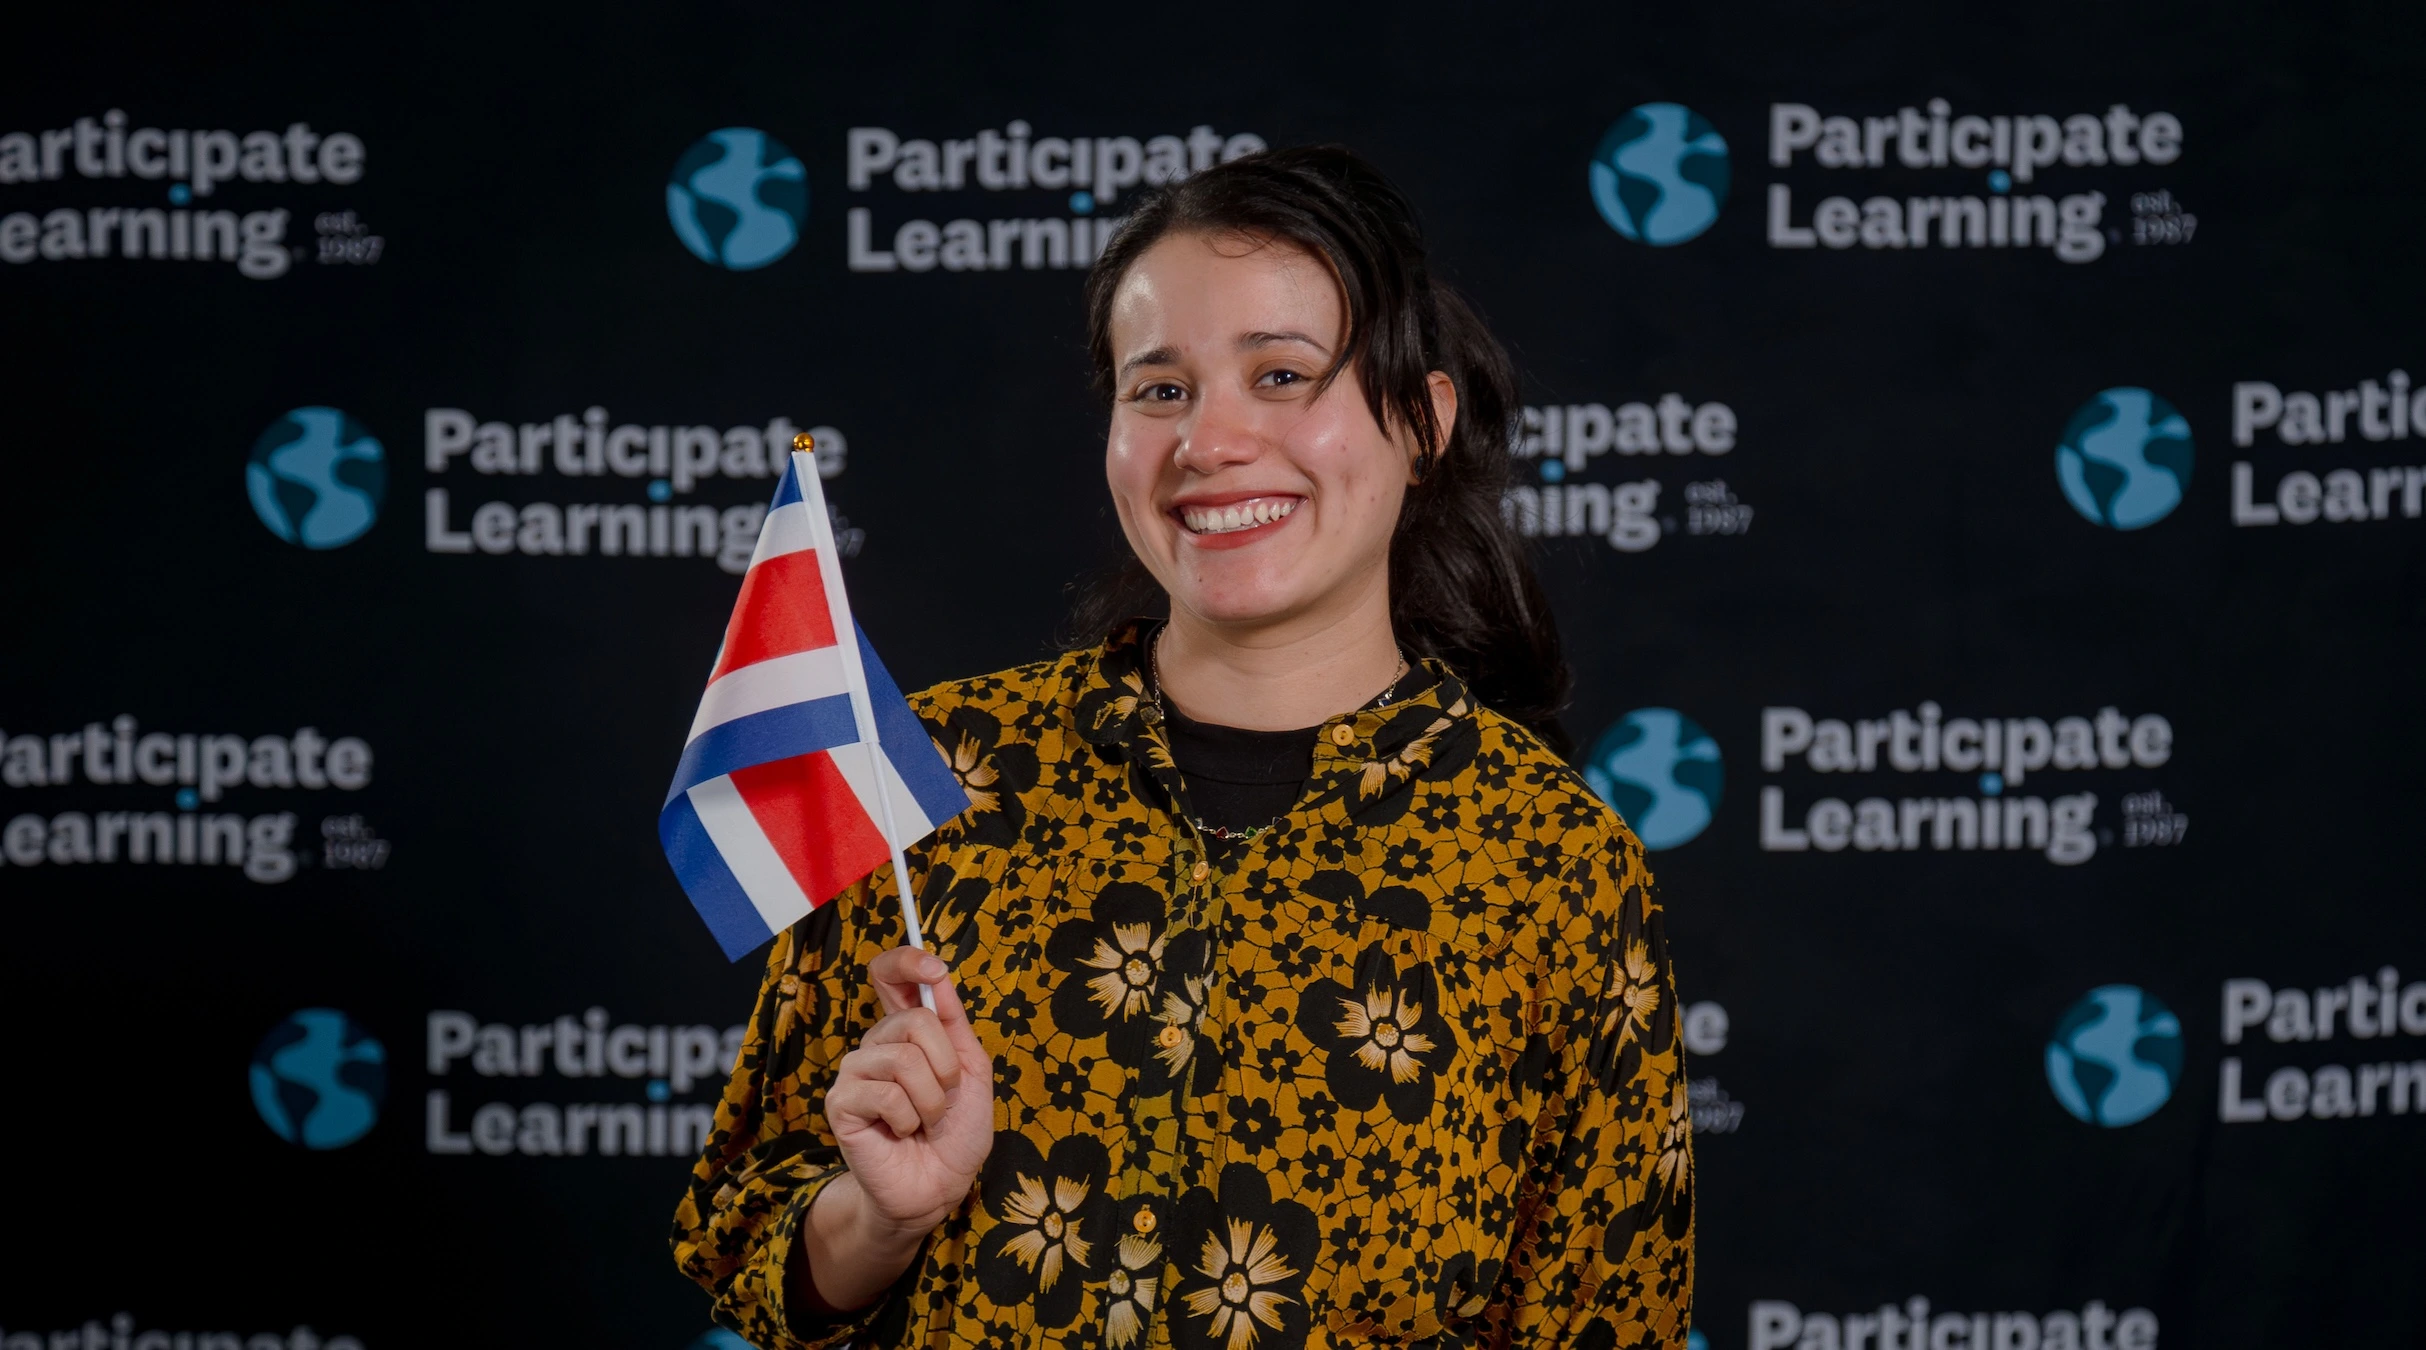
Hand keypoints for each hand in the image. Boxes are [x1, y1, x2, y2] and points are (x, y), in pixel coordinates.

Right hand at [825, 946, 995, 1243]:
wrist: (939, 1186)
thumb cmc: (956, 1133)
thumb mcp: (971, 1071)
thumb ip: (954, 1023)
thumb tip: (939, 976)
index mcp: (906, 1032)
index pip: (889, 975)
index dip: (907, 960)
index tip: (934, 969)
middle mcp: (876, 1044)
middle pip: (915, 1020)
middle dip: (946, 1067)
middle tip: (944, 1099)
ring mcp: (854, 1072)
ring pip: (905, 1059)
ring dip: (932, 1100)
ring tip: (924, 1122)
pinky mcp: (840, 1103)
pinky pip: (886, 1093)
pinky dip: (908, 1118)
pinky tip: (900, 1133)